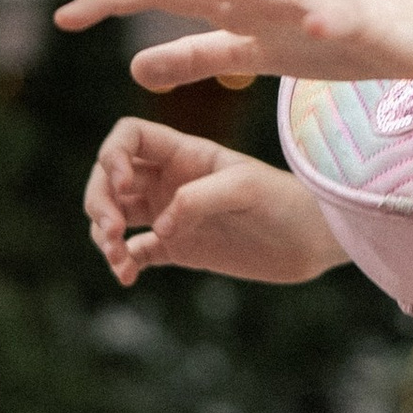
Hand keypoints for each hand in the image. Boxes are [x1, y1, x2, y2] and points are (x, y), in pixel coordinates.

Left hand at [58, 0, 412, 94]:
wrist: (408, 23)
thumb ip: (196, 55)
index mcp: (232, 1)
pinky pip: (332, 19)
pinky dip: (317, 18)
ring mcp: (306, 0)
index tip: (62, 14)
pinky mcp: (351, 17)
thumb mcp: (250, 52)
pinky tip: (305, 25)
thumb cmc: (327, 33)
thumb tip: (134, 69)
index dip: (113, 1)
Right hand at [85, 119, 341, 284]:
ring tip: (118, 257)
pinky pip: (134, 251)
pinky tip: (128, 276)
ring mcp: (171, 214)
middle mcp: (171, 179)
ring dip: (103, 233)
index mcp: (184, 153)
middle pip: (109, 177)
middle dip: (98, 201)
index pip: (128, 137)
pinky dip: (122, 262)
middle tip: (112, 230)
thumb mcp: (245, 189)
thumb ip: (198, 198)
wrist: (313, 240)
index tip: (124, 184)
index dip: (112, 156)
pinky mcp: (178, 248)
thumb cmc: (286, 202)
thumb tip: (157, 228)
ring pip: (114, 215)